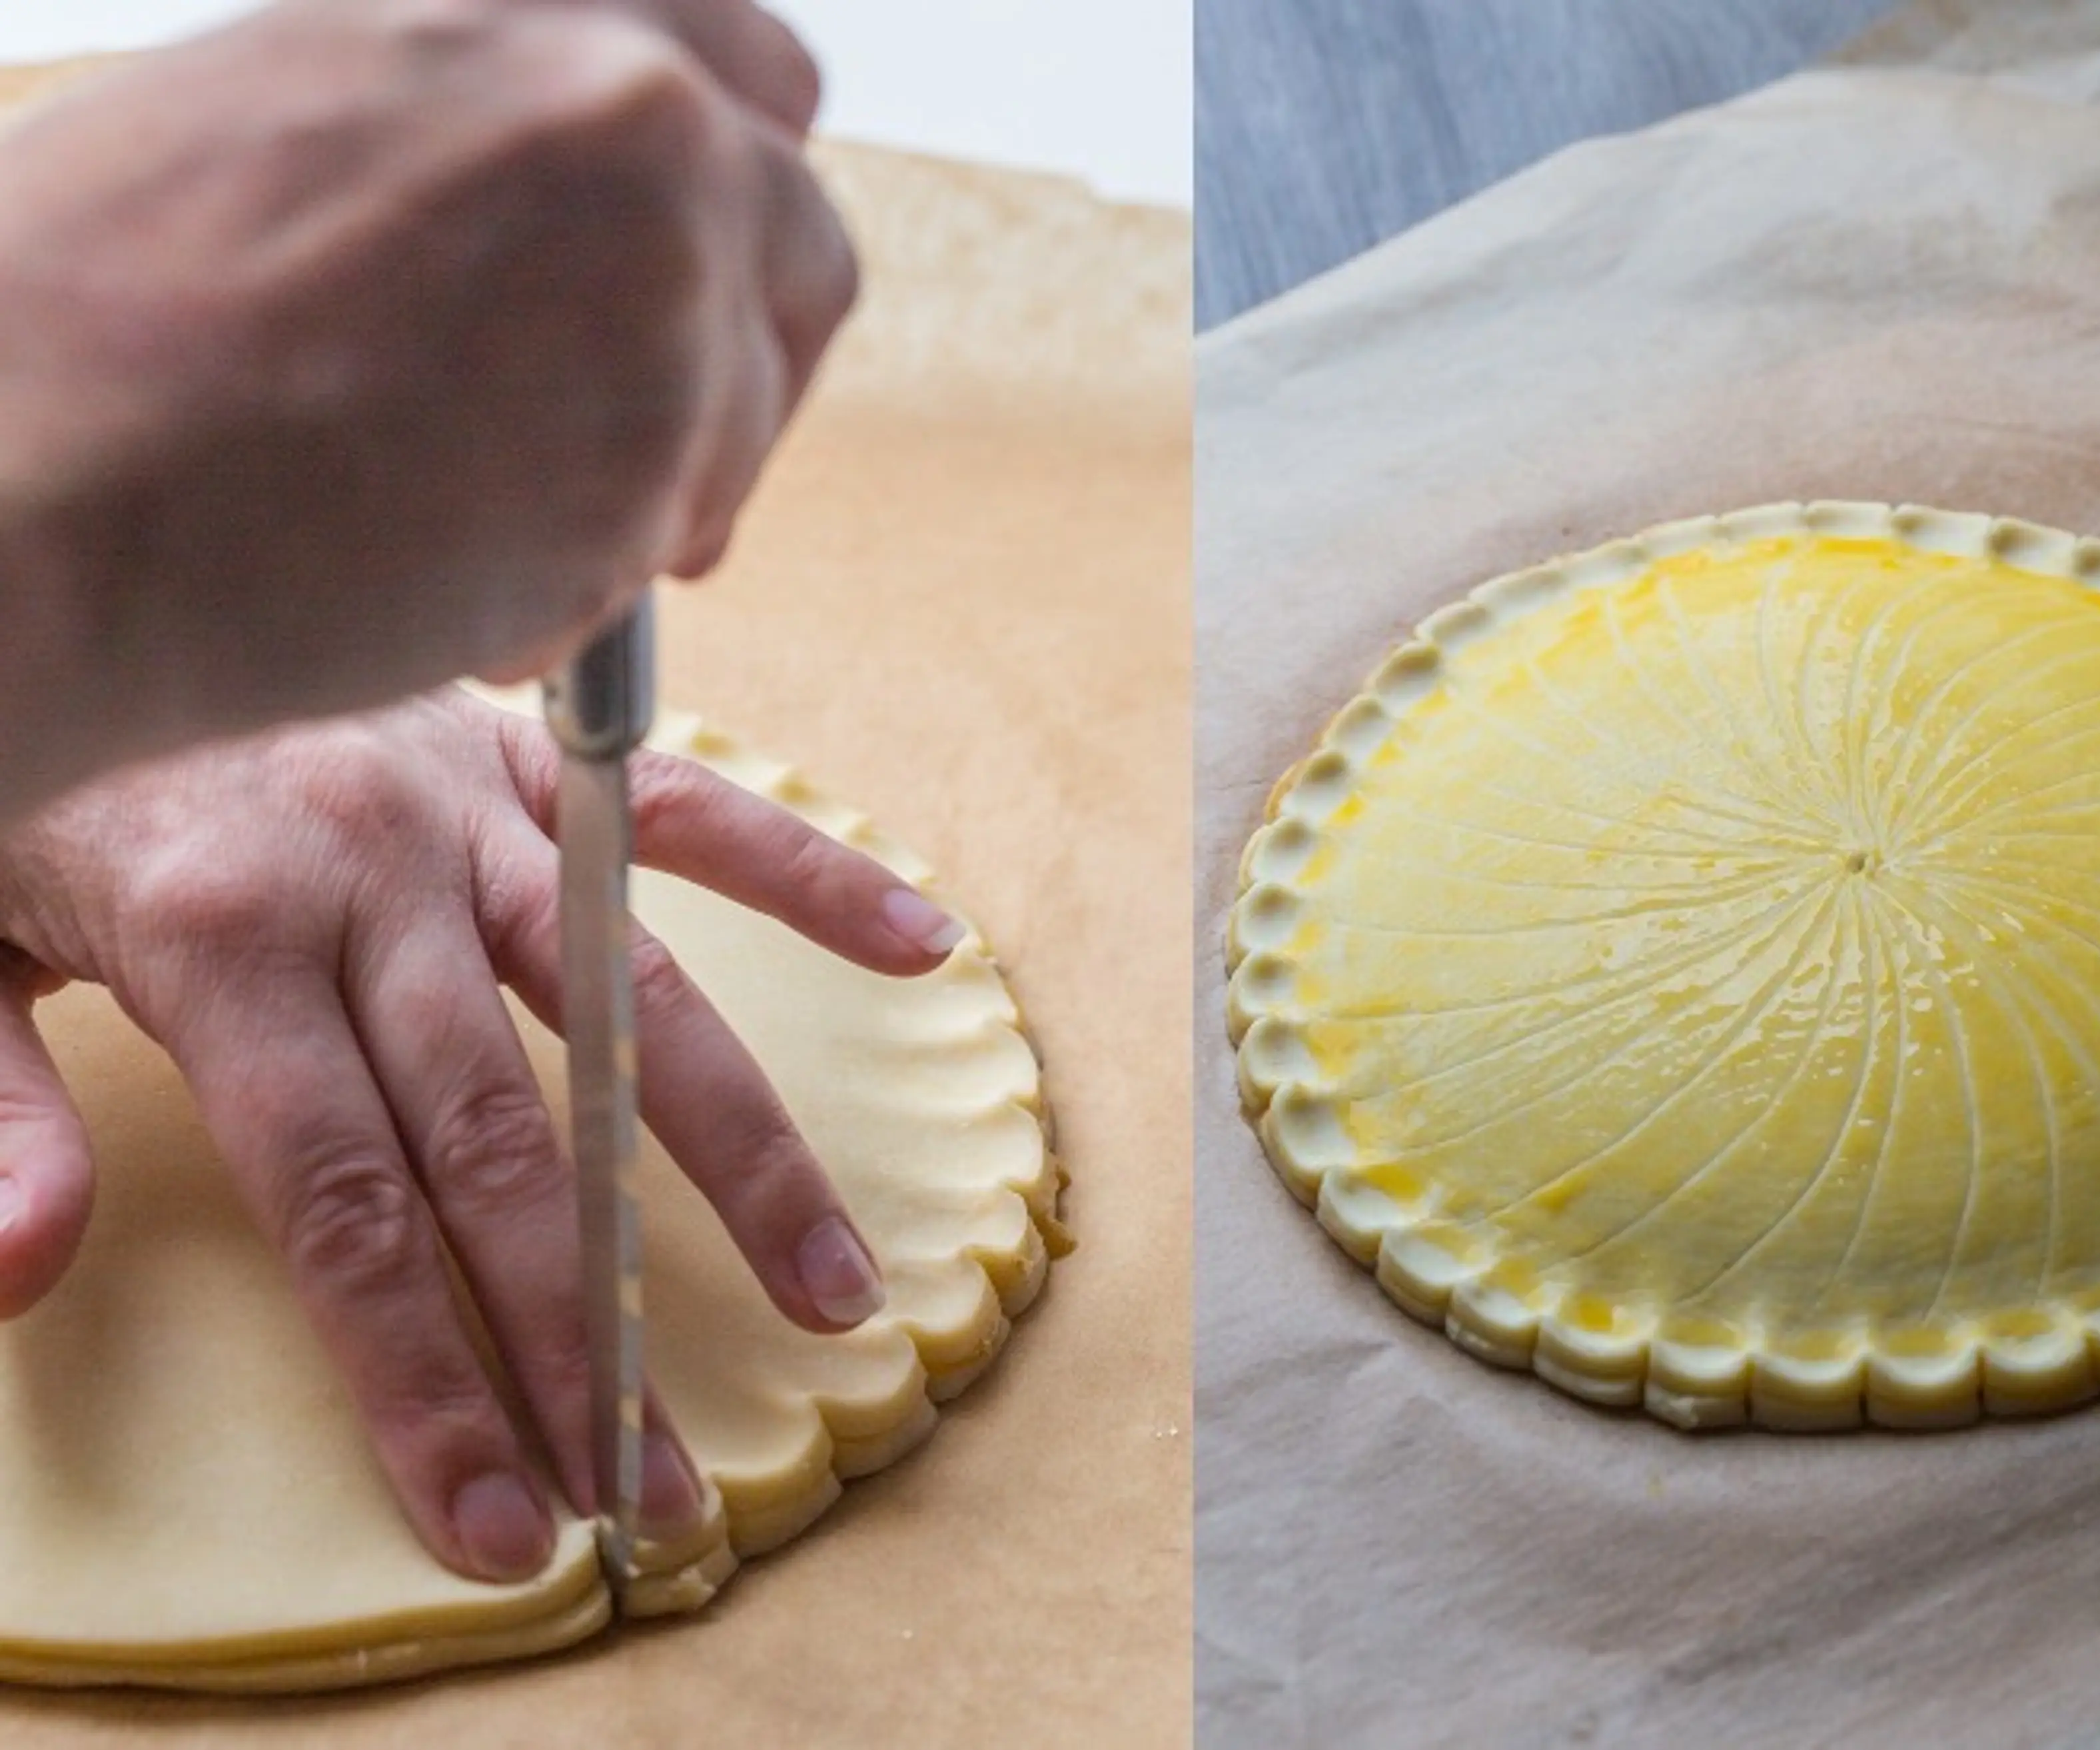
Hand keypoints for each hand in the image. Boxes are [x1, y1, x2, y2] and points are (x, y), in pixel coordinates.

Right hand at [0, 0, 856, 808]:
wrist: (38, 479)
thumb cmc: (88, 329)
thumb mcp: (286, 122)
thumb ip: (467, 148)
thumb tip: (558, 235)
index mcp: (513, 4)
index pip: (746, 75)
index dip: (729, 197)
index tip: (696, 282)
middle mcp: (619, 104)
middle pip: (802, 238)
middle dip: (743, 354)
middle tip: (648, 452)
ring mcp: (665, 262)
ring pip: (747, 405)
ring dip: (650, 484)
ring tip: (466, 539)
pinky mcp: (671, 431)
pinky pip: (680, 525)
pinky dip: (594, 580)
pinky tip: (447, 585)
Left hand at [0, 689, 961, 1581]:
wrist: (61, 561)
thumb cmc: (18, 778)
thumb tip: (23, 1273)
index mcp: (222, 942)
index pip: (348, 1206)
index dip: (429, 1372)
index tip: (507, 1513)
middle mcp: (372, 879)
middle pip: (506, 1143)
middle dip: (582, 1331)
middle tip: (660, 1483)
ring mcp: (467, 808)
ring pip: (633, 1001)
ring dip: (742, 1158)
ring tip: (833, 1289)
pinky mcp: (522, 751)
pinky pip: (687, 811)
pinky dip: (809, 872)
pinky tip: (919, 946)